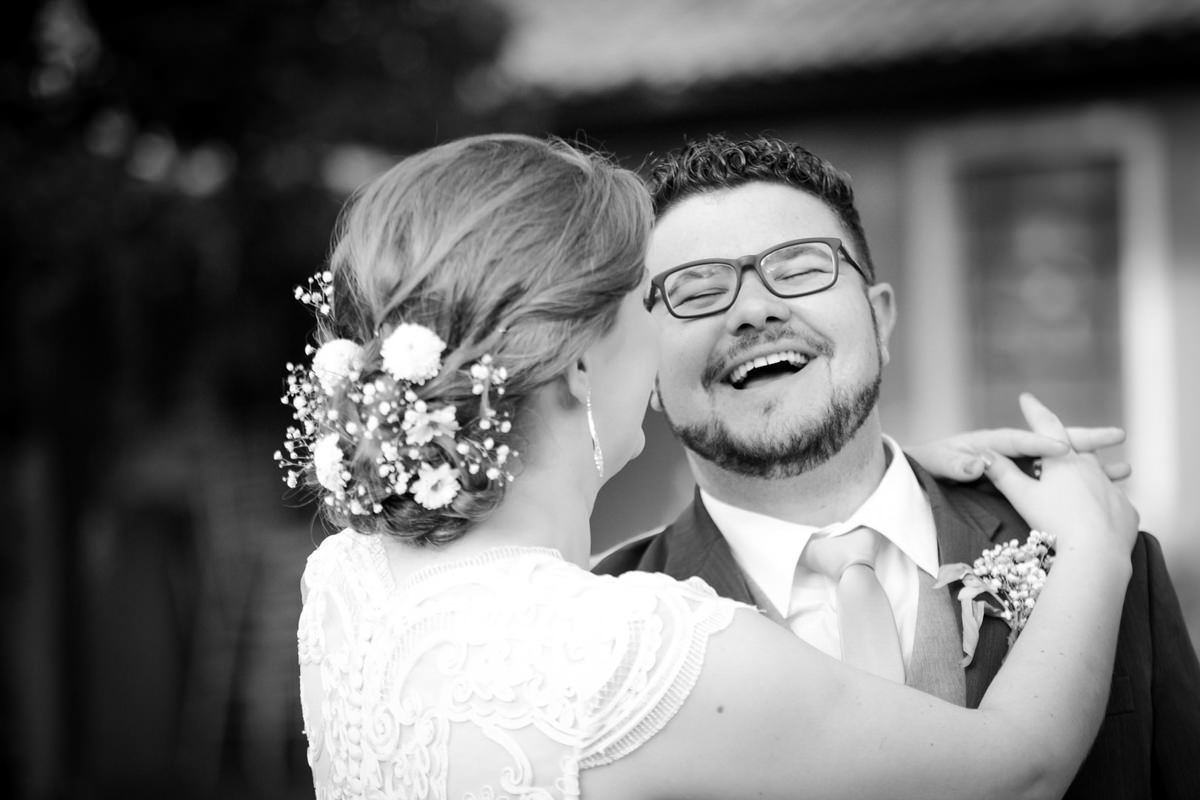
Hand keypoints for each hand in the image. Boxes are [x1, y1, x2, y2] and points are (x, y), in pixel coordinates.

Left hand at [908, 421, 1130, 482]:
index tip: (1063, 449)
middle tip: (1118, 435)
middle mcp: (1008, 449)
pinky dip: (1079, 482)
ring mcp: (1018, 464)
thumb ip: (955, 465)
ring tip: (1125, 469)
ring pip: (1060, 462)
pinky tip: (1104, 490)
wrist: (921, 470)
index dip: (1040, 444)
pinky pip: (1055, 479)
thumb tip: (977, 464)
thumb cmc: (929, 465)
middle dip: (1084, 439)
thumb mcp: (938, 464)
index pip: (1018, 441)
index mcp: (988, 442)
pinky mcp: (1021, 478)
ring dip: (1092, 464)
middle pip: (1051, 442)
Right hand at [982, 394, 1138, 555]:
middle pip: (1078, 447)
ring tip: (1104, 468)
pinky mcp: (1126, 511)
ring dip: (1095, 471)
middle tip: (1065, 438)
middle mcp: (1090, 468)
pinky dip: (1105, 501)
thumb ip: (1002, 474)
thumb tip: (980, 454)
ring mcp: (1111, 489)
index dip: (1034, 411)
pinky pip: (1114, 501)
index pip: (1046, 426)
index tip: (1026, 398)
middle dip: (1069, 440)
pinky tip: (1101, 511)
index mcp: (1063, 460)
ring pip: (1101, 473)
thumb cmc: (1054, 523)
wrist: (1096, 554)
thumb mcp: (1022, 496)